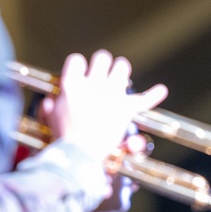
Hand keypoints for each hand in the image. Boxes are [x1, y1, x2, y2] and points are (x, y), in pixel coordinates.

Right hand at [41, 50, 166, 166]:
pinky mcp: (126, 109)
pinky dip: (154, 95)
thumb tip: (49, 102)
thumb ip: (50, 107)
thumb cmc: (64, 139)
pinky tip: (161, 90)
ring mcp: (112, 94)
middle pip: (102, 58)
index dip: (79, 65)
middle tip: (102, 72)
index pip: (77, 60)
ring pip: (122, 67)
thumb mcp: (50, 119)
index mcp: (72, 84)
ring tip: (119, 78)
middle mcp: (93, 84)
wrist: (81, 154)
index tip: (80, 72)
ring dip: (121, 71)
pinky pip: (145, 99)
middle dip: (102, 64)